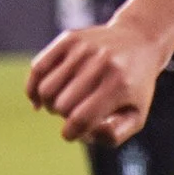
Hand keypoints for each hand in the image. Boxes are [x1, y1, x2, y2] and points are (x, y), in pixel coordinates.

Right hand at [27, 19, 166, 144]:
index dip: (70, 133)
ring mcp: (84, 49)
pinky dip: (33, 87)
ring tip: (63, 103)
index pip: (80, 119)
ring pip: (46, 89)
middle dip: (63, 117)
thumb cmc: (135, 87)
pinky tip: (39, 98)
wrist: (140, 40)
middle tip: (75, 114)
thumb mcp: (135, 116)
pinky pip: (38, 68)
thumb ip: (113, 136)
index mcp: (119, 86)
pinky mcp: (69, 39)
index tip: (73, 133)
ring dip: (49, 104)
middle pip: (61, 106)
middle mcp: (101, 64)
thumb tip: (85, 134)